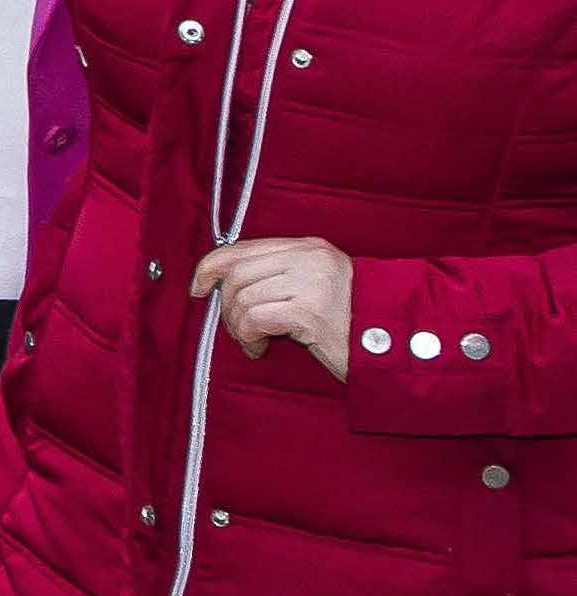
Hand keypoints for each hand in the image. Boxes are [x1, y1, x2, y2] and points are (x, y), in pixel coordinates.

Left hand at [190, 237, 356, 379]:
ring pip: (242, 297)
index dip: (211, 266)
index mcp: (309, 248)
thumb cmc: (350, 320)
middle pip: (237, 274)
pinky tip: (260, 348)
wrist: (397, 343)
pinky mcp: (311, 312)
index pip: (243, 247)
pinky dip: (247, 336)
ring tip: (253, 341)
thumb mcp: (316, 285)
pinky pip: (254, 319)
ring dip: (237, 326)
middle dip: (226, 306)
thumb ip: (279, 276)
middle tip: (239, 330)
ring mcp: (312, 283)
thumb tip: (224, 284)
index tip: (198, 287)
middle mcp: (310, 259)